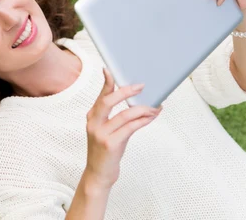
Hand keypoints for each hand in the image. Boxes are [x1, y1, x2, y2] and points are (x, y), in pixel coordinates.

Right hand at [84, 68, 162, 189]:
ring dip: (142, 109)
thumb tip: (137, 104)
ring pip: (124, 114)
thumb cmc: (105, 152)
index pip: (100, 96)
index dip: (106, 82)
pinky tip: (151, 117)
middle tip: (141, 86)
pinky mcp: (111, 144)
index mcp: (92, 117)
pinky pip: (130, 128)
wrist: (98, 174)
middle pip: (109, 100)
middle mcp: (94, 123)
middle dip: (126, 91)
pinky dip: (143, 121)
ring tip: (154, 107)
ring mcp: (101, 134)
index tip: (109, 70)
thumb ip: (116, 118)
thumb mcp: (105, 132)